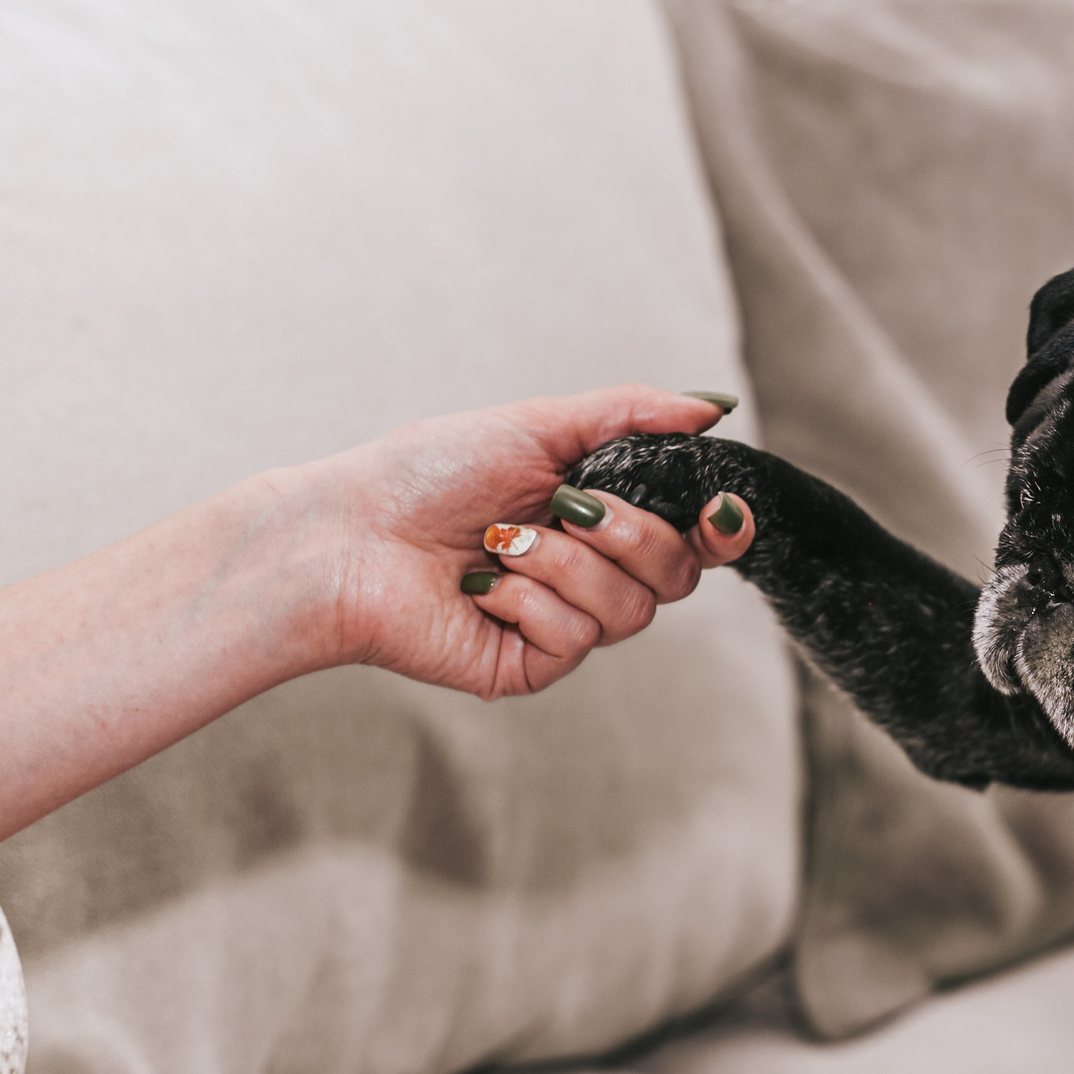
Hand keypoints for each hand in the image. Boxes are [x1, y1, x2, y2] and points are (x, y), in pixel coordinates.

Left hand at [280, 385, 756, 699]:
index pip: (695, 536)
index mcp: (601, 516)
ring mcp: (564, 623)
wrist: (350, 535)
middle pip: (678, 575)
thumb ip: (633, 415)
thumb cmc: (427, 475)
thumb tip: (713, 407)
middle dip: (631, 534)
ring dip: (564, 563)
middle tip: (570, 504)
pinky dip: (529, 602)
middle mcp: (592, 573)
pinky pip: (577, 640)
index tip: (720, 510)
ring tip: (502, 541)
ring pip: (631, 610)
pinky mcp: (533, 666)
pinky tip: (482, 587)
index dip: (723, 529)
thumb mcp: (538, 425)